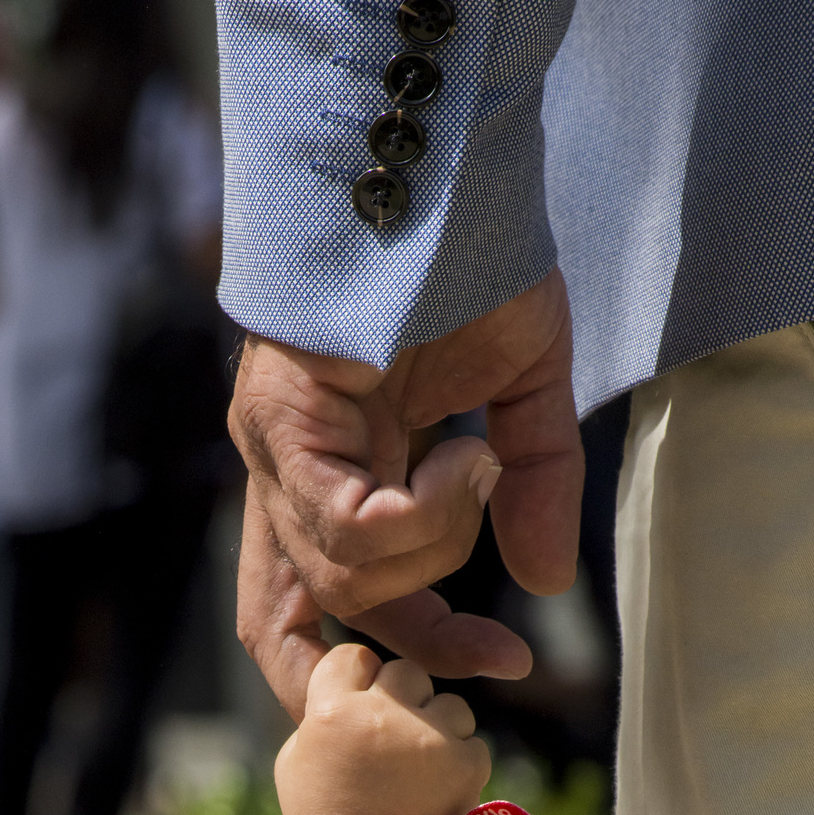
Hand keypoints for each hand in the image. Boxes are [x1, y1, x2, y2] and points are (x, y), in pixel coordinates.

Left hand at [231, 268, 583, 719]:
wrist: (437, 152)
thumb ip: (531, 488)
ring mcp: (271, 447)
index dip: (406, 651)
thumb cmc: (468, 255)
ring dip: (438, 549)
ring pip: (342, 578)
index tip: (503, 662)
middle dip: (397, 655)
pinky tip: (467, 463)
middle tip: (489, 657)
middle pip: (284, 622)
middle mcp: (277, 469)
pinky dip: (424, 521)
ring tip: (482, 467)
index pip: (314, 603)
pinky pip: (347, 527)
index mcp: (321, 470)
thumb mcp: (521, 390)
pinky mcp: (283, 418)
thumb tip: (542, 584)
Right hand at [275, 644, 490, 814]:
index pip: (354, 656)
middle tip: (392, 740)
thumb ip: (323, 713)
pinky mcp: (467, 764)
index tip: (359, 705)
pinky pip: (473, 743)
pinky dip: (461, 762)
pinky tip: (438, 787)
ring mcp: (430, 738)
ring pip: (448, 705)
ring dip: (437, 729)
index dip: (358, 680)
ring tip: (418, 769)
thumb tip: (353, 689)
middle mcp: (384, 715)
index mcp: (334, 710)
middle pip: (406, 673)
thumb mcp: (296, 759)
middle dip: (402, 700)